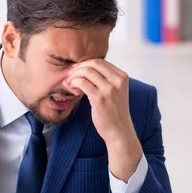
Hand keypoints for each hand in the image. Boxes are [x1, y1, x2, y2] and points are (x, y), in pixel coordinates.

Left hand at [63, 59, 142, 181]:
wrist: (119, 131)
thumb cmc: (114, 112)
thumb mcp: (115, 91)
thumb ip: (105, 79)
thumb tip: (85, 69)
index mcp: (122, 76)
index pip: (100, 61)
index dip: (85, 63)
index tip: (76, 70)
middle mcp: (117, 80)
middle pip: (93, 63)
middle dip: (78, 67)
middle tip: (69, 75)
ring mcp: (109, 89)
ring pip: (86, 71)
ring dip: (74, 75)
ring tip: (69, 83)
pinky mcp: (99, 98)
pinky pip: (82, 83)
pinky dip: (74, 83)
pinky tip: (72, 89)